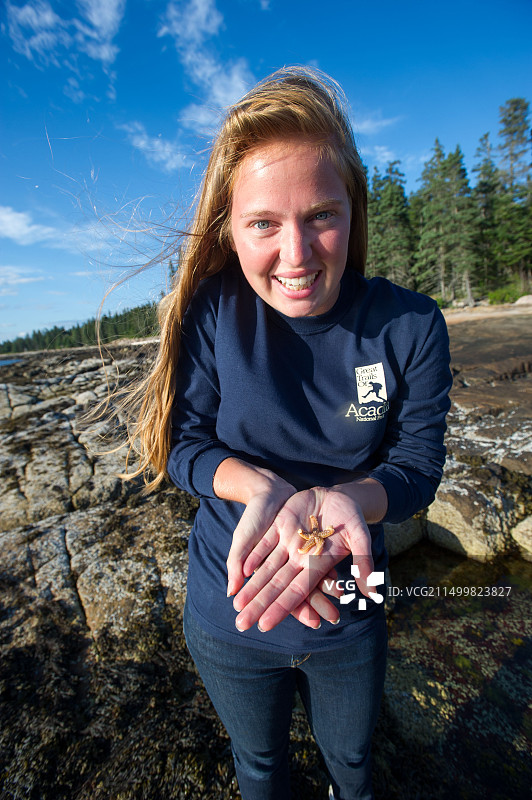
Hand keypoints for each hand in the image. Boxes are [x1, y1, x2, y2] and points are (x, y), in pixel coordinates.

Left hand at [231, 485, 375, 632]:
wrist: (338, 495)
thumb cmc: (352, 519)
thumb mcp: (360, 537)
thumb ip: (364, 562)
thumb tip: (372, 594)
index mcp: (317, 564)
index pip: (296, 591)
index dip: (280, 608)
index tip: (264, 625)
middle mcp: (299, 558)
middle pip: (275, 586)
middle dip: (259, 605)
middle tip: (241, 625)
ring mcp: (288, 542)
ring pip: (266, 568)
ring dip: (251, 586)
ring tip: (236, 605)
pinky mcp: (280, 525)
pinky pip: (263, 544)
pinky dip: (253, 556)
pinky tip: (241, 571)